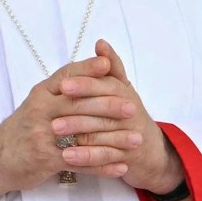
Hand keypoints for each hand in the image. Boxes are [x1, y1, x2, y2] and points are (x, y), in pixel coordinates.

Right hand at [0, 52, 134, 199]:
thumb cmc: (24, 128)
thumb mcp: (38, 104)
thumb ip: (61, 90)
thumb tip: (89, 69)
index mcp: (40, 94)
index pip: (66, 77)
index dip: (87, 70)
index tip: (108, 64)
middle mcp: (39, 111)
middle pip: (77, 104)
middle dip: (108, 105)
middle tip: (133, 107)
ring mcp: (41, 135)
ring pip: (83, 134)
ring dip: (113, 139)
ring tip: (137, 140)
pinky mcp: (45, 159)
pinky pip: (80, 163)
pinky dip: (102, 166)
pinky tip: (122, 167)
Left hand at [50, 39, 184, 197]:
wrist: (148, 148)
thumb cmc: (127, 111)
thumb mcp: (120, 87)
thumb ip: (110, 66)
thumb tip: (100, 42)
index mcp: (124, 92)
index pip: (105, 86)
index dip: (84, 85)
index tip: (62, 86)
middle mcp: (131, 113)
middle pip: (103, 111)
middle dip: (76, 114)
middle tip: (52, 117)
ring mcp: (131, 136)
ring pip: (103, 135)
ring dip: (78, 136)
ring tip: (55, 137)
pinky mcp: (128, 156)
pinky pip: (106, 158)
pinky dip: (87, 158)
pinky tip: (67, 158)